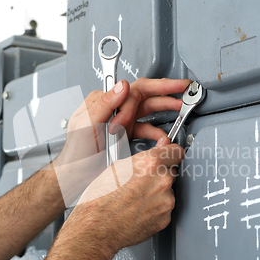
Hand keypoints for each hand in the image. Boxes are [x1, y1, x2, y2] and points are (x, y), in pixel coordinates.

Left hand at [53, 78, 190, 205]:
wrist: (75, 174)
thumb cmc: (76, 150)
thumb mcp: (87, 123)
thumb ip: (106, 103)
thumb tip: (123, 86)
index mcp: (104, 100)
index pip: (134, 88)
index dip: (154, 89)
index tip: (171, 90)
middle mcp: (114, 108)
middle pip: (144, 94)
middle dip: (166, 90)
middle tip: (184, 88)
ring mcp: (120, 121)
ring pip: (148, 110)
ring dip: (165, 109)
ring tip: (180, 109)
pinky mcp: (124, 135)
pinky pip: (146, 129)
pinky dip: (157, 133)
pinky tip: (164, 138)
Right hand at [63, 136, 184, 254]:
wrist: (97, 227)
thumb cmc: (100, 199)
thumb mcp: (117, 167)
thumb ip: (143, 157)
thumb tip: (157, 151)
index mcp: (151, 163)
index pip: (176, 151)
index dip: (171, 154)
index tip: (169, 157)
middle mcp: (162, 180)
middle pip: (172, 172)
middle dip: (160, 175)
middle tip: (143, 182)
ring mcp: (166, 201)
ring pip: (168, 192)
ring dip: (158, 194)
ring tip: (136, 199)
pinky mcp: (165, 218)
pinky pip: (165, 209)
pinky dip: (155, 209)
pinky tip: (139, 210)